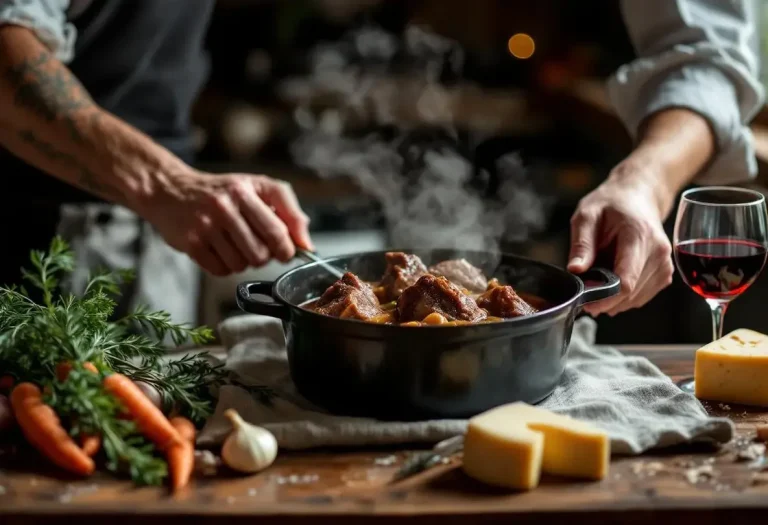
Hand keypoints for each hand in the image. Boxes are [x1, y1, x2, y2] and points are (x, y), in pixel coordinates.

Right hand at [140, 171, 312, 275]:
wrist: (171, 190)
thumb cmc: (223, 191)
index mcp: (245, 191)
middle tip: (257, 246)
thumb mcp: (258, 188)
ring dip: (243, 261)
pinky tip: (219, 250)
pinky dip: (225, 266)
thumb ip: (288, 211)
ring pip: (241, 265)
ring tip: (235, 244)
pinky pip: (221, 271)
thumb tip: (306, 244)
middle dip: (264, 257)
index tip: (286, 251)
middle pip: (260, 254)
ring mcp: (205, 226)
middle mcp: (224, 206)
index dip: (287, 249)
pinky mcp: (190, 243)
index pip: (277, 232)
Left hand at [567, 171, 673, 316]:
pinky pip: (641, 297)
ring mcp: (665, 265)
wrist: (638, 197)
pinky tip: (613, 279)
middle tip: (585, 289)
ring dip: (613, 298)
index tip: (585, 302)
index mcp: (639, 236)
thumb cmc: (611, 204)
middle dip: (604, 299)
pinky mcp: (665, 274)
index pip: (626, 281)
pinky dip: (623, 296)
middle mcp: (658, 253)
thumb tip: (575, 270)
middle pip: (630, 294)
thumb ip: (581, 243)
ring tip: (599, 277)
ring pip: (635, 300)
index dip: (604, 298)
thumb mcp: (587, 215)